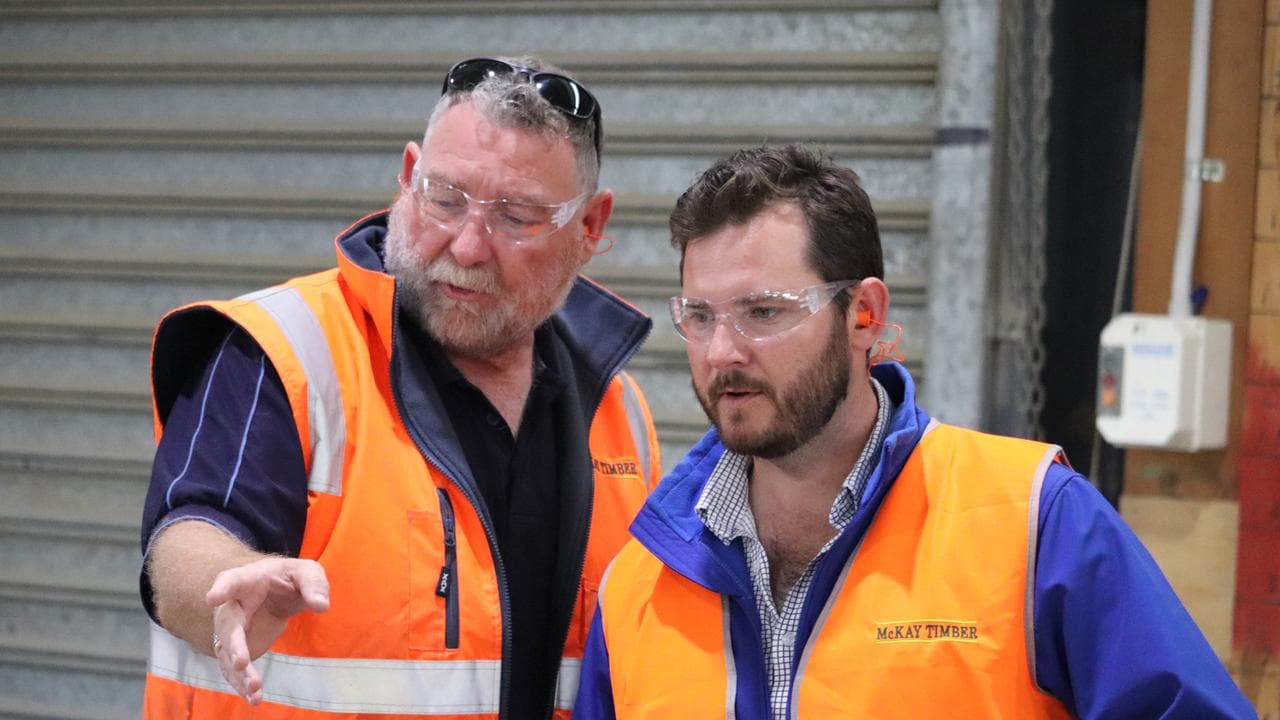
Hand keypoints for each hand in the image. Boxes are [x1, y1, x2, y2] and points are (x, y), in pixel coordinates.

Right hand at [205, 557, 329, 703]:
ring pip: (228, 653)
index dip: (222, 589)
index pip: (231, 581)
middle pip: (227, 625)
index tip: (213, 598)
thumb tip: (321, 605)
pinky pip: (234, 668)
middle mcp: (231, 606)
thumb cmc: (290, 577)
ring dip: (239, 673)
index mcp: (246, 581)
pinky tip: (254, 698)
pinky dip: (242, 684)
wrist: (279, 591)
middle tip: (241, 662)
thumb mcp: (307, 573)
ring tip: (255, 689)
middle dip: (233, 645)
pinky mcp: (236, 649)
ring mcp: (231, 630)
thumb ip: (314, 585)